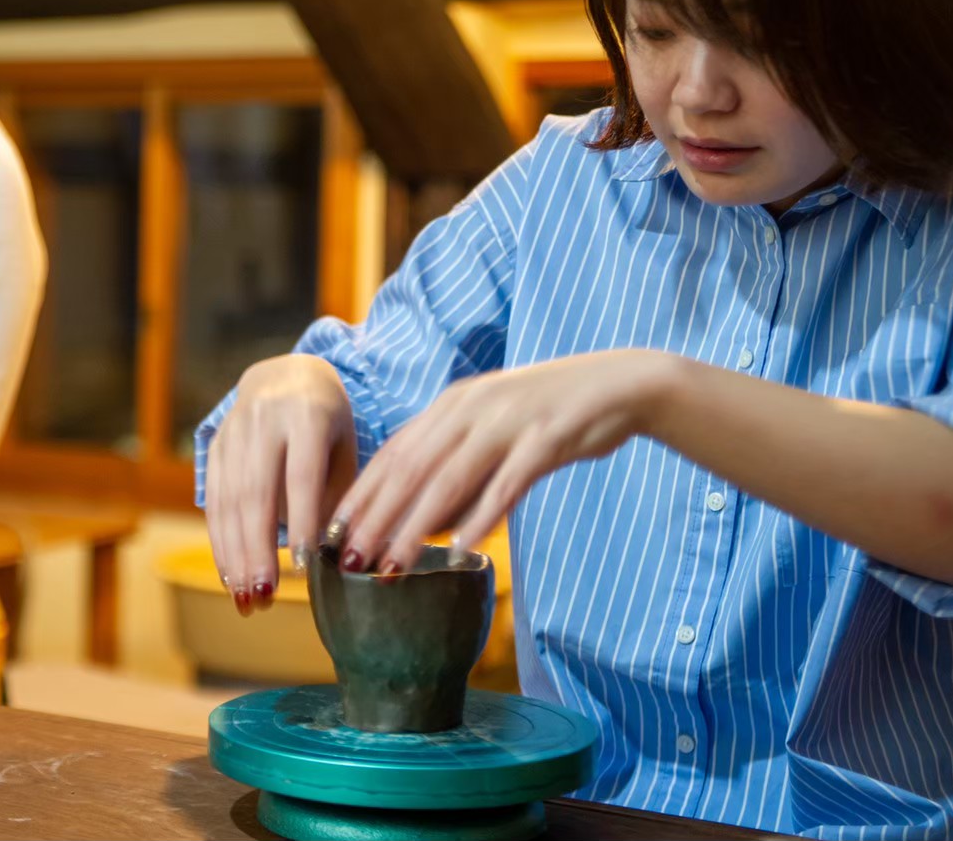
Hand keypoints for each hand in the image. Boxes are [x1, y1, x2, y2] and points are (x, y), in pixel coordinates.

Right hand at [205, 354, 356, 614]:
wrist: (287, 374)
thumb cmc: (329, 422)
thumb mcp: (344, 446)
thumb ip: (337, 495)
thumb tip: (331, 558)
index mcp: (307, 414)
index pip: (302, 475)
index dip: (301, 521)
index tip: (304, 567)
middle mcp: (263, 419)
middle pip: (257, 492)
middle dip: (258, 549)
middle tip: (264, 595)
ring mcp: (232, 432)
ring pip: (229, 501)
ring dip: (235, 555)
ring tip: (246, 598)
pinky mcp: (214, 446)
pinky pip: (213, 500)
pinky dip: (220, 541)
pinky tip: (230, 575)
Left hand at [331, 349, 677, 573]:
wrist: (618, 385)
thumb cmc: (550, 415)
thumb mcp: (492, 430)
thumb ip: (457, 467)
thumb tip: (423, 524)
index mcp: (453, 406)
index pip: (392, 453)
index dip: (361, 494)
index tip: (333, 532)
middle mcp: (470, 410)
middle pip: (410, 469)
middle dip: (375, 518)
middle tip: (349, 560)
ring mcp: (507, 423)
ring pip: (449, 480)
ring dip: (415, 527)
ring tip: (391, 566)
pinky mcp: (546, 440)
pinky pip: (507, 484)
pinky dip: (481, 516)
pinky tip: (461, 550)